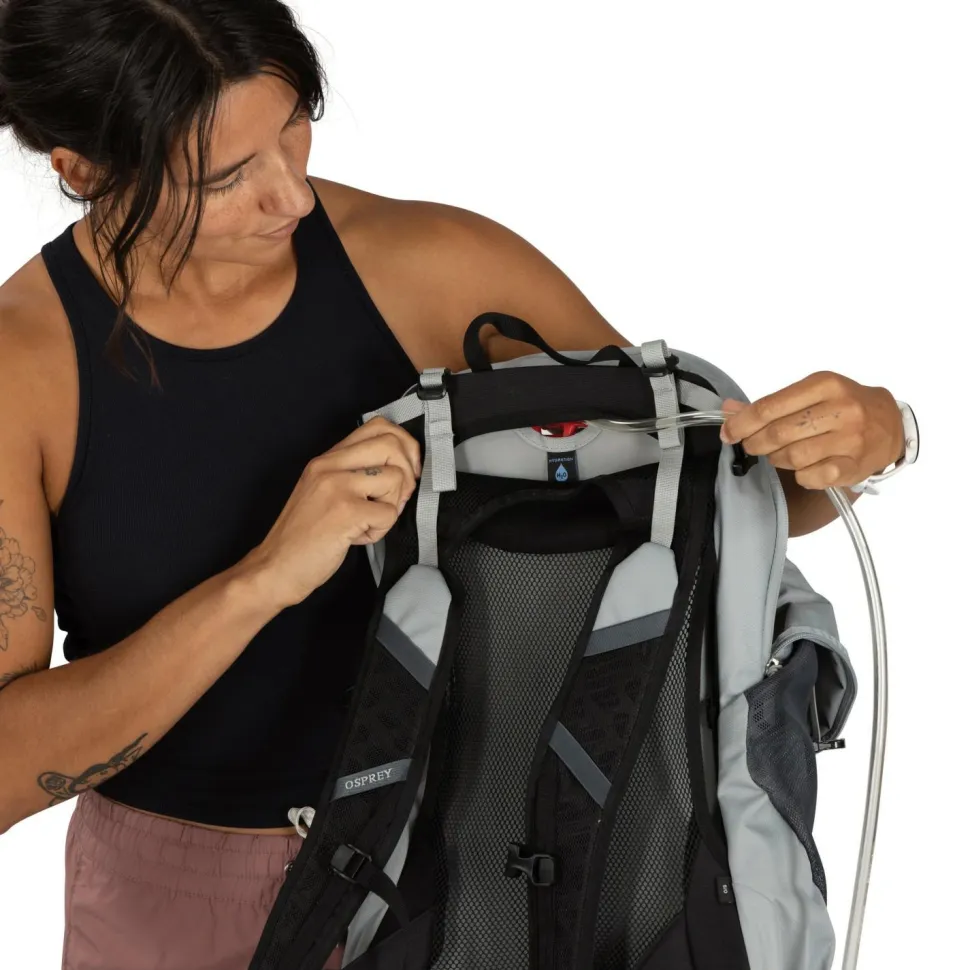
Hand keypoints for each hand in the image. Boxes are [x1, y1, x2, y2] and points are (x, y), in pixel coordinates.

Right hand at [242, 417, 421, 609]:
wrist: (276, 567)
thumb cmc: (304, 536)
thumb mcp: (324, 492)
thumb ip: (354, 474)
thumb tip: (400, 468)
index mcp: (327, 459)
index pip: (378, 427)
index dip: (404, 445)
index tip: (407, 469)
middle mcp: (330, 466)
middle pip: (391, 445)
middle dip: (407, 475)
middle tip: (395, 500)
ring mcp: (337, 486)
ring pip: (396, 478)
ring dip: (392, 506)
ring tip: (368, 522)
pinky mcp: (345, 511)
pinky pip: (389, 513)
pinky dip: (380, 531)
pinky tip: (357, 537)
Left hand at [719, 371, 903, 490]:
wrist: (891, 424)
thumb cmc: (844, 406)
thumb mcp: (811, 394)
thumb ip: (771, 404)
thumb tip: (728, 409)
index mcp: (824, 384)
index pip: (769, 407)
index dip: (741, 423)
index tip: (728, 432)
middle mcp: (841, 409)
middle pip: (778, 433)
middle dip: (756, 443)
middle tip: (753, 445)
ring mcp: (850, 439)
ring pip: (792, 456)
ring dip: (778, 459)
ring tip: (782, 454)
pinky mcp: (855, 465)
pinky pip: (812, 476)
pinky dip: (801, 475)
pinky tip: (805, 467)